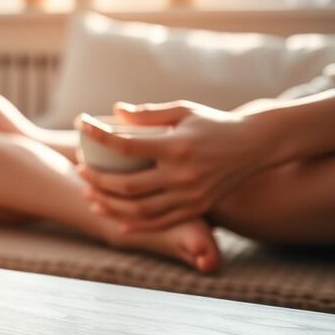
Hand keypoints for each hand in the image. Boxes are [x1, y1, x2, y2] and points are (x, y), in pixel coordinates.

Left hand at [77, 101, 272, 230]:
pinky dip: (137, 225)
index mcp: (177, 146)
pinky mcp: (198, 207)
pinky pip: (162, 222)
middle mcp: (183, 175)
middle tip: (79, 171)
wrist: (254, 144)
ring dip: (110, 205)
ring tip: (90, 195)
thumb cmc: (213, 122)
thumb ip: (148, 113)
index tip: (82, 126)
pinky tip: (117, 221)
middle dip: (97, 180)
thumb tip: (115, 110)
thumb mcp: (183, 110)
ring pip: (141, 209)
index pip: (127, 144)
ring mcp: (191, 195)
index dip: (99, 136)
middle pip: (128, 185)